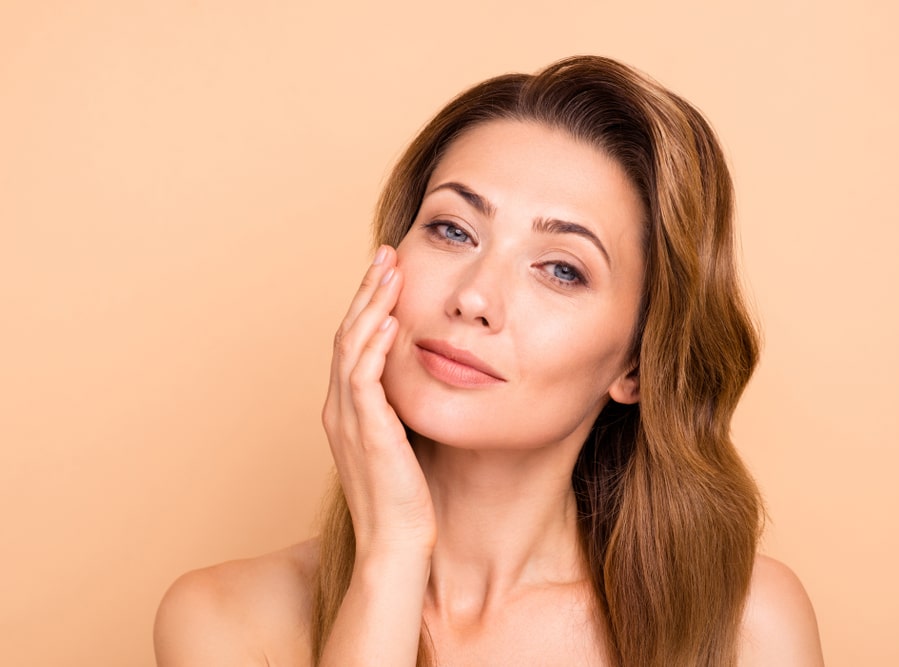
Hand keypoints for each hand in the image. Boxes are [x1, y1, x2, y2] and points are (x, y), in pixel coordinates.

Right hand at [322, 245, 435, 558]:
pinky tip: (389, 321)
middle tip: (386, 255)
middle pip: (347, 335)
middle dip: (367, 291)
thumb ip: (402, 408)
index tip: (388, 273)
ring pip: (351, 348)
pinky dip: (373, 347)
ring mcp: (348, 421)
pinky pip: (363, 381)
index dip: (368, 304)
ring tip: (389, 271)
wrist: (396, 545)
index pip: (353, 344)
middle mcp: (340, 410)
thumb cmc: (405, 499)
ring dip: (370, 306)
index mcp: (347, 410)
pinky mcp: (366, 434)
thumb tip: (423, 379)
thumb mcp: (403, 441)